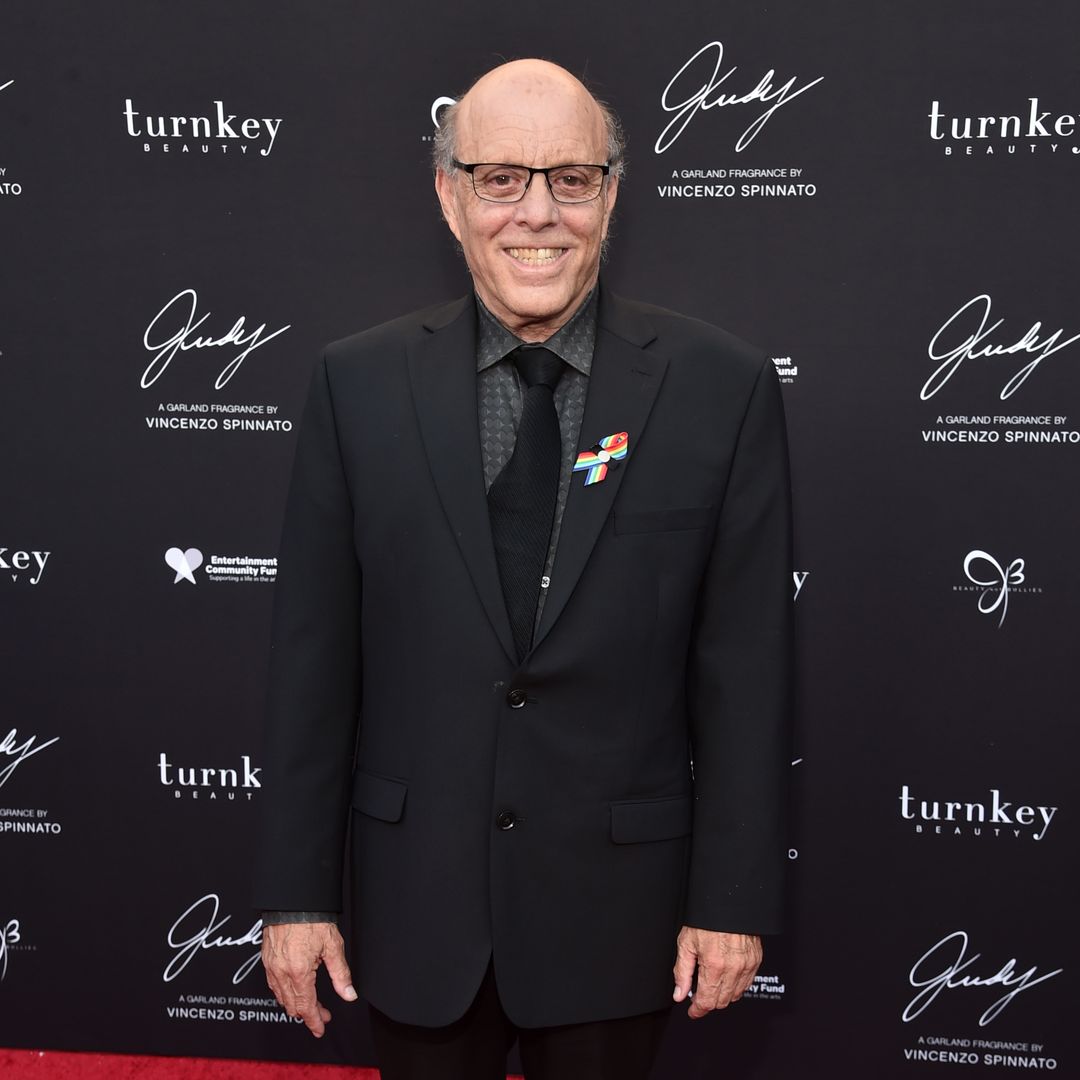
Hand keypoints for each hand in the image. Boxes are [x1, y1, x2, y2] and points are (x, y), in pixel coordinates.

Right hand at [261, 921, 356, 1036]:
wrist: (291, 901)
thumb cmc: (312, 919)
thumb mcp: (333, 946)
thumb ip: (341, 974)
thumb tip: (349, 994)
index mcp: (299, 972)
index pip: (306, 1007)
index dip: (314, 1021)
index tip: (320, 1029)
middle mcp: (281, 973)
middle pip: (293, 1006)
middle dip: (308, 1014)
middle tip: (323, 1015)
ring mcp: (271, 967)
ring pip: (281, 997)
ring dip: (296, 1005)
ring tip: (311, 1005)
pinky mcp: (266, 960)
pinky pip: (273, 985)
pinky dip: (284, 993)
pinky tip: (294, 990)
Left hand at [672, 926, 761, 1017]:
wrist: (728, 903)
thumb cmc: (706, 920)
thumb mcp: (686, 943)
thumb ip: (682, 971)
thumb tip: (679, 993)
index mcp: (714, 966)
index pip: (707, 1002)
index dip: (697, 1010)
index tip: (693, 1011)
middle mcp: (733, 969)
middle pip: (721, 1002)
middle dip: (708, 1002)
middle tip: (698, 993)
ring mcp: (747, 966)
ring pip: (734, 996)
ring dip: (722, 995)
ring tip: (711, 983)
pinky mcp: (756, 961)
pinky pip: (746, 984)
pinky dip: (736, 986)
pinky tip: (726, 977)